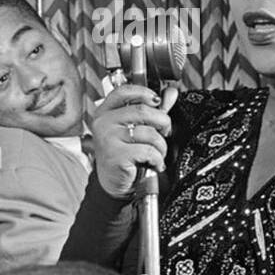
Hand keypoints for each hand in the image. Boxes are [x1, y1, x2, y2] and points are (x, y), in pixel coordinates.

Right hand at [89, 83, 178, 197]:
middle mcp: (103, 123)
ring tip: (158, 153)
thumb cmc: (123, 154)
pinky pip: (148, 150)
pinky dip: (157, 159)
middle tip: (164, 133)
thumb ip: (152, 109)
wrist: (113, 182)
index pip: (124, 91)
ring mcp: (108, 138)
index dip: (144, 92)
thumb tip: (171, 93)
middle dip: (162, 122)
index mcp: (105, 112)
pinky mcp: (116, 155)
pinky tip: (154, 164)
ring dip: (161, 145)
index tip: (157, 101)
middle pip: (143, 110)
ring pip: (149, 132)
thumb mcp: (136, 128)